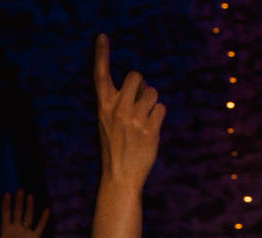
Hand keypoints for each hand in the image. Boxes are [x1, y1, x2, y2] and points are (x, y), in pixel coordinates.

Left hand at [0, 190, 49, 237]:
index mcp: (6, 230)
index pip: (6, 214)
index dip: (6, 204)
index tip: (6, 194)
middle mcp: (16, 228)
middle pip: (17, 212)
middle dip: (18, 201)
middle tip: (19, 190)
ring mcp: (26, 232)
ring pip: (28, 216)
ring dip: (29, 206)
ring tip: (30, 195)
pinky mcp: (35, 237)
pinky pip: (39, 226)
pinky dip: (43, 219)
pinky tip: (46, 210)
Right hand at [93, 34, 164, 188]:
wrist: (120, 176)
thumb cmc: (115, 148)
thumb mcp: (106, 123)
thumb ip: (118, 102)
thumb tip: (139, 85)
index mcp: (103, 106)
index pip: (100, 74)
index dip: (101, 54)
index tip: (102, 37)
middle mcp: (117, 109)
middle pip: (136, 76)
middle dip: (141, 85)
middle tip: (138, 102)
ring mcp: (133, 119)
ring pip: (152, 92)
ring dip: (152, 102)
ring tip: (144, 119)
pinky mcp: (149, 130)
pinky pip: (161, 108)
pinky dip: (158, 116)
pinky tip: (150, 129)